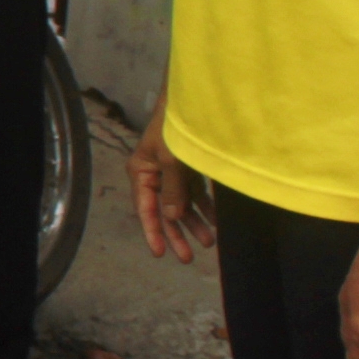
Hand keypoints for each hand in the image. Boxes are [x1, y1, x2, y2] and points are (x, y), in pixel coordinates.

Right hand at [130, 114, 212, 263]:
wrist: (194, 101)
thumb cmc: (175, 129)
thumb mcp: (172, 161)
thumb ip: (173, 191)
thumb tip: (172, 217)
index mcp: (141, 173)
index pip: (146, 210)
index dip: (153, 233)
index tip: (161, 254)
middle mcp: (154, 175)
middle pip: (164, 211)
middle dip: (177, 233)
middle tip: (188, 258)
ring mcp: (171, 172)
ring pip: (182, 204)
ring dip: (194, 222)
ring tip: (208, 242)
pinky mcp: (188, 167)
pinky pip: (195, 193)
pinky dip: (205, 206)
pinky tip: (216, 220)